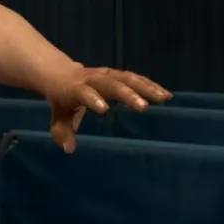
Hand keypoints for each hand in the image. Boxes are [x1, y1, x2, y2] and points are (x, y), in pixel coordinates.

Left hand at [45, 65, 171, 153]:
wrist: (60, 74)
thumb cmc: (62, 100)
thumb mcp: (58, 116)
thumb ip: (61, 132)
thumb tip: (69, 149)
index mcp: (74, 89)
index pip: (83, 92)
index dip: (92, 99)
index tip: (104, 109)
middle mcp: (91, 79)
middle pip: (109, 83)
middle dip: (126, 94)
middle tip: (143, 107)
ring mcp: (104, 74)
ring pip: (125, 78)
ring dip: (144, 87)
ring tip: (163, 98)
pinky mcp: (115, 74)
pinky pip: (133, 77)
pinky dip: (149, 84)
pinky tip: (165, 94)